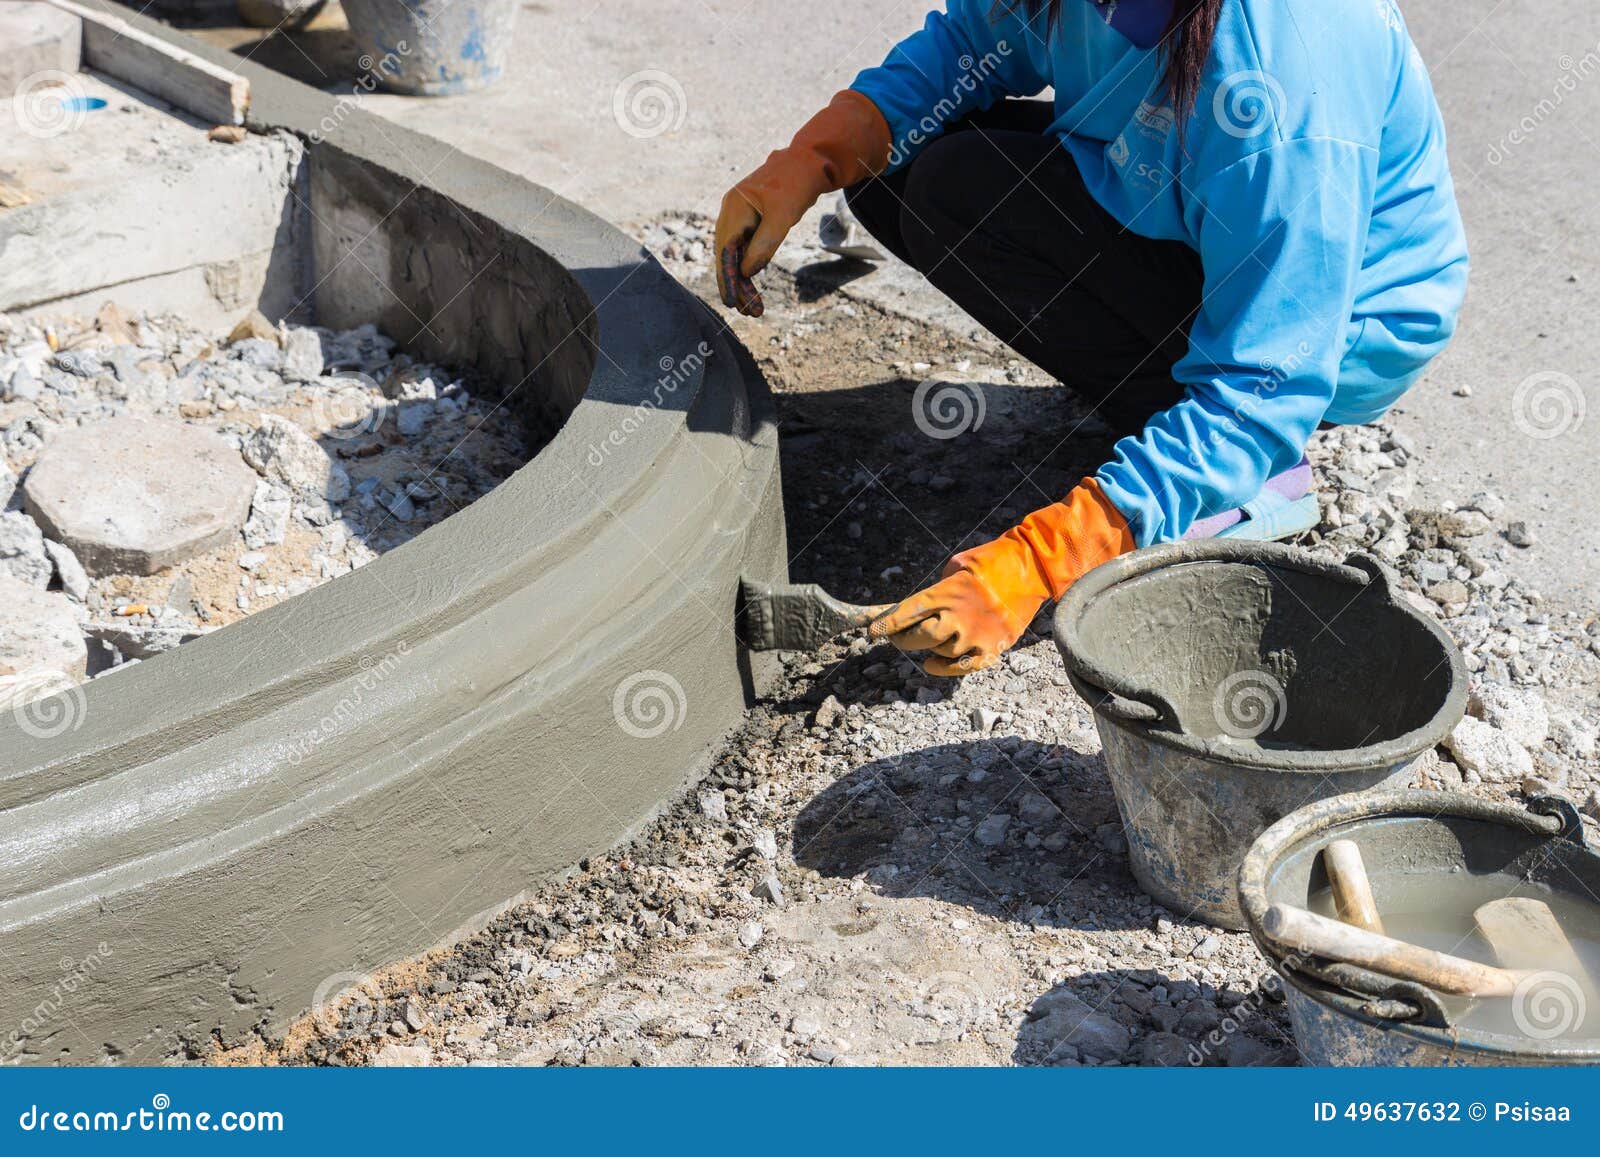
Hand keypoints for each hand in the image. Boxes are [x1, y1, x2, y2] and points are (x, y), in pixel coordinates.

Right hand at [714, 90, 890, 316]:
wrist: (808, 162)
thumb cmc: (796, 184)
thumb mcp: (783, 216)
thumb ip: (764, 244)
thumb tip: (747, 273)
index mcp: (734, 207)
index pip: (726, 250)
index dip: (727, 277)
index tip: (732, 302)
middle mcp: (731, 211)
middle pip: (727, 256)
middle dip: (736, 285)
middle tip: (749, 312)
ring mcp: (738, 216)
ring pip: (735, 255)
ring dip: (743, 280)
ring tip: (753, 307)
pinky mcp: (749, 221)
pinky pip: (744, 249)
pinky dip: (749, 267)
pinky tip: (752, 286)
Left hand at [870, 479, 1135, 675]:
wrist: (1034, 568)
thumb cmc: (993, 560)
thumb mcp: (958, 564)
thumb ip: (938, 588)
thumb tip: (919, 608)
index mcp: (949, 592)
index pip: (909, 611)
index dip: (888, 623)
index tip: (872, 631)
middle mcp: (961, 616)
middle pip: (921, 637)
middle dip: (903, 638)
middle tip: (897, 637)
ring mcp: (978, 634)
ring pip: (941, 652)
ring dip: (928, 649)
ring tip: (925, 640)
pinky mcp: (994, 647)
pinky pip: (964, 667)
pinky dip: (945, 668)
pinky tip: (932, 664)